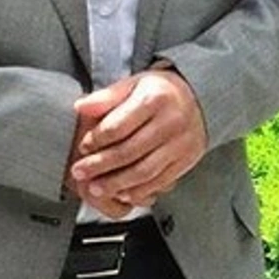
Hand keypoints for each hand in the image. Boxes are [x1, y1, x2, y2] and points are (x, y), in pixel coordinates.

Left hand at [69, 69, 207, 205]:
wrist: (199, 99)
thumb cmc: (159, 92)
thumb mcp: (134, 84)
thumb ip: (107, 97)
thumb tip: (80, 107)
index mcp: (155, 99)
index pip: (119, 126)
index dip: (97, 139)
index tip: (82, 147)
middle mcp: (171, 122)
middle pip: (129, 151)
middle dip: (100, 165)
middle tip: (79, 173)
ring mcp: (181, 144)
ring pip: (144, 170)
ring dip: (116, 183)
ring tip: (96, 188)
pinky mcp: (187, 160)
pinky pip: (160, 180)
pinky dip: (139, 191)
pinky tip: (122, 194)